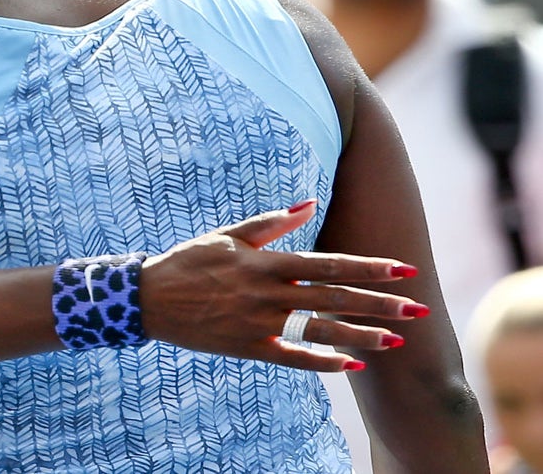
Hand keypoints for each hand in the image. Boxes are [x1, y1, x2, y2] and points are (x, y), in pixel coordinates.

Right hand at [141, 203, 420, 371]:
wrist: (149, 299)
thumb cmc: (188, 261)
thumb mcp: (227, 236)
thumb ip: (271, 222)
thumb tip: (309, 203)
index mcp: (265, 263)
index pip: (328, 264)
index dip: (368, 267)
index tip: (403, 268)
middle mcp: (268, 294)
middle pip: (334, 299)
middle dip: (379, 304)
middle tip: (418, 308)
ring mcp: (259, 323)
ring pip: (320, 330)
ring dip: (362, 335)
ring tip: (397, 340)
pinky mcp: (249, 347)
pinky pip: (293, 357)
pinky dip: (323, 361)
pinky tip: (352, 364)